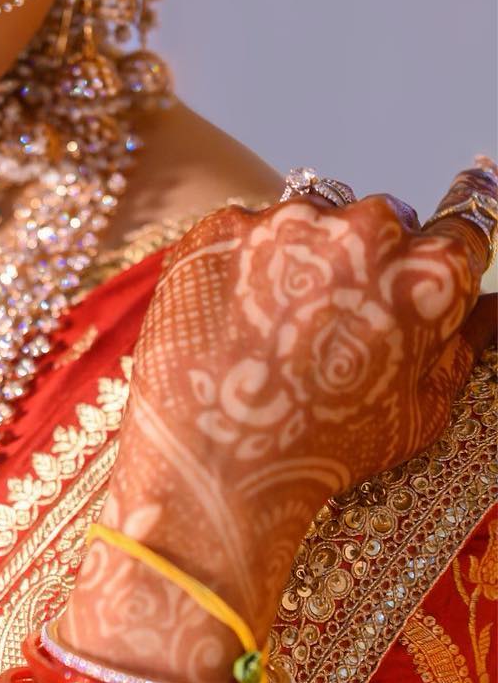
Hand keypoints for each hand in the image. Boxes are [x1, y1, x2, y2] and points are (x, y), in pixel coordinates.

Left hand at [58, 162, 496, 682]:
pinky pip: (244, 230)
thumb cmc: (325, 450)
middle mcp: (366, 229)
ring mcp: (286, 222)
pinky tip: (234, 318)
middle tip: (333, 322)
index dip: (442, 250)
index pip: (462, 227)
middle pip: (382, 219)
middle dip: (366, 259)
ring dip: (303, 252)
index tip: (430, 246)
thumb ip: (463, 345)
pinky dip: (242, 263)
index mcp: (430, 272)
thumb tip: (494, 306)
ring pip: (310, 216)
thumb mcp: (419, 410)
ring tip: (277, 322)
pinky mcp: (218, 229)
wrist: (213, 466)